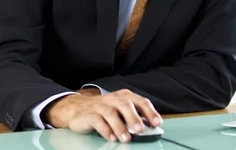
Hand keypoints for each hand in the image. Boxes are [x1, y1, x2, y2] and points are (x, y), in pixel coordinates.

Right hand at [42, 89, 162, 142]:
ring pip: (111, 113)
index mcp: (124, 96)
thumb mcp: (120, 110)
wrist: (78, 108)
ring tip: (126, 138)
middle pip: (125, 105)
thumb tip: (148, 127)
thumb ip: (133, 116)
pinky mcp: (89, 114)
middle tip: (140, 130)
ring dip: (120, 127)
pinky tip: (111, 137)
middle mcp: (113, 99)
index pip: (140, 101)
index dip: (150, 112)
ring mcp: (100, 105)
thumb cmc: (104, 110)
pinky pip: (97, 121)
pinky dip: (105, 129)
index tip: (157, 123)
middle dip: (134, 118)